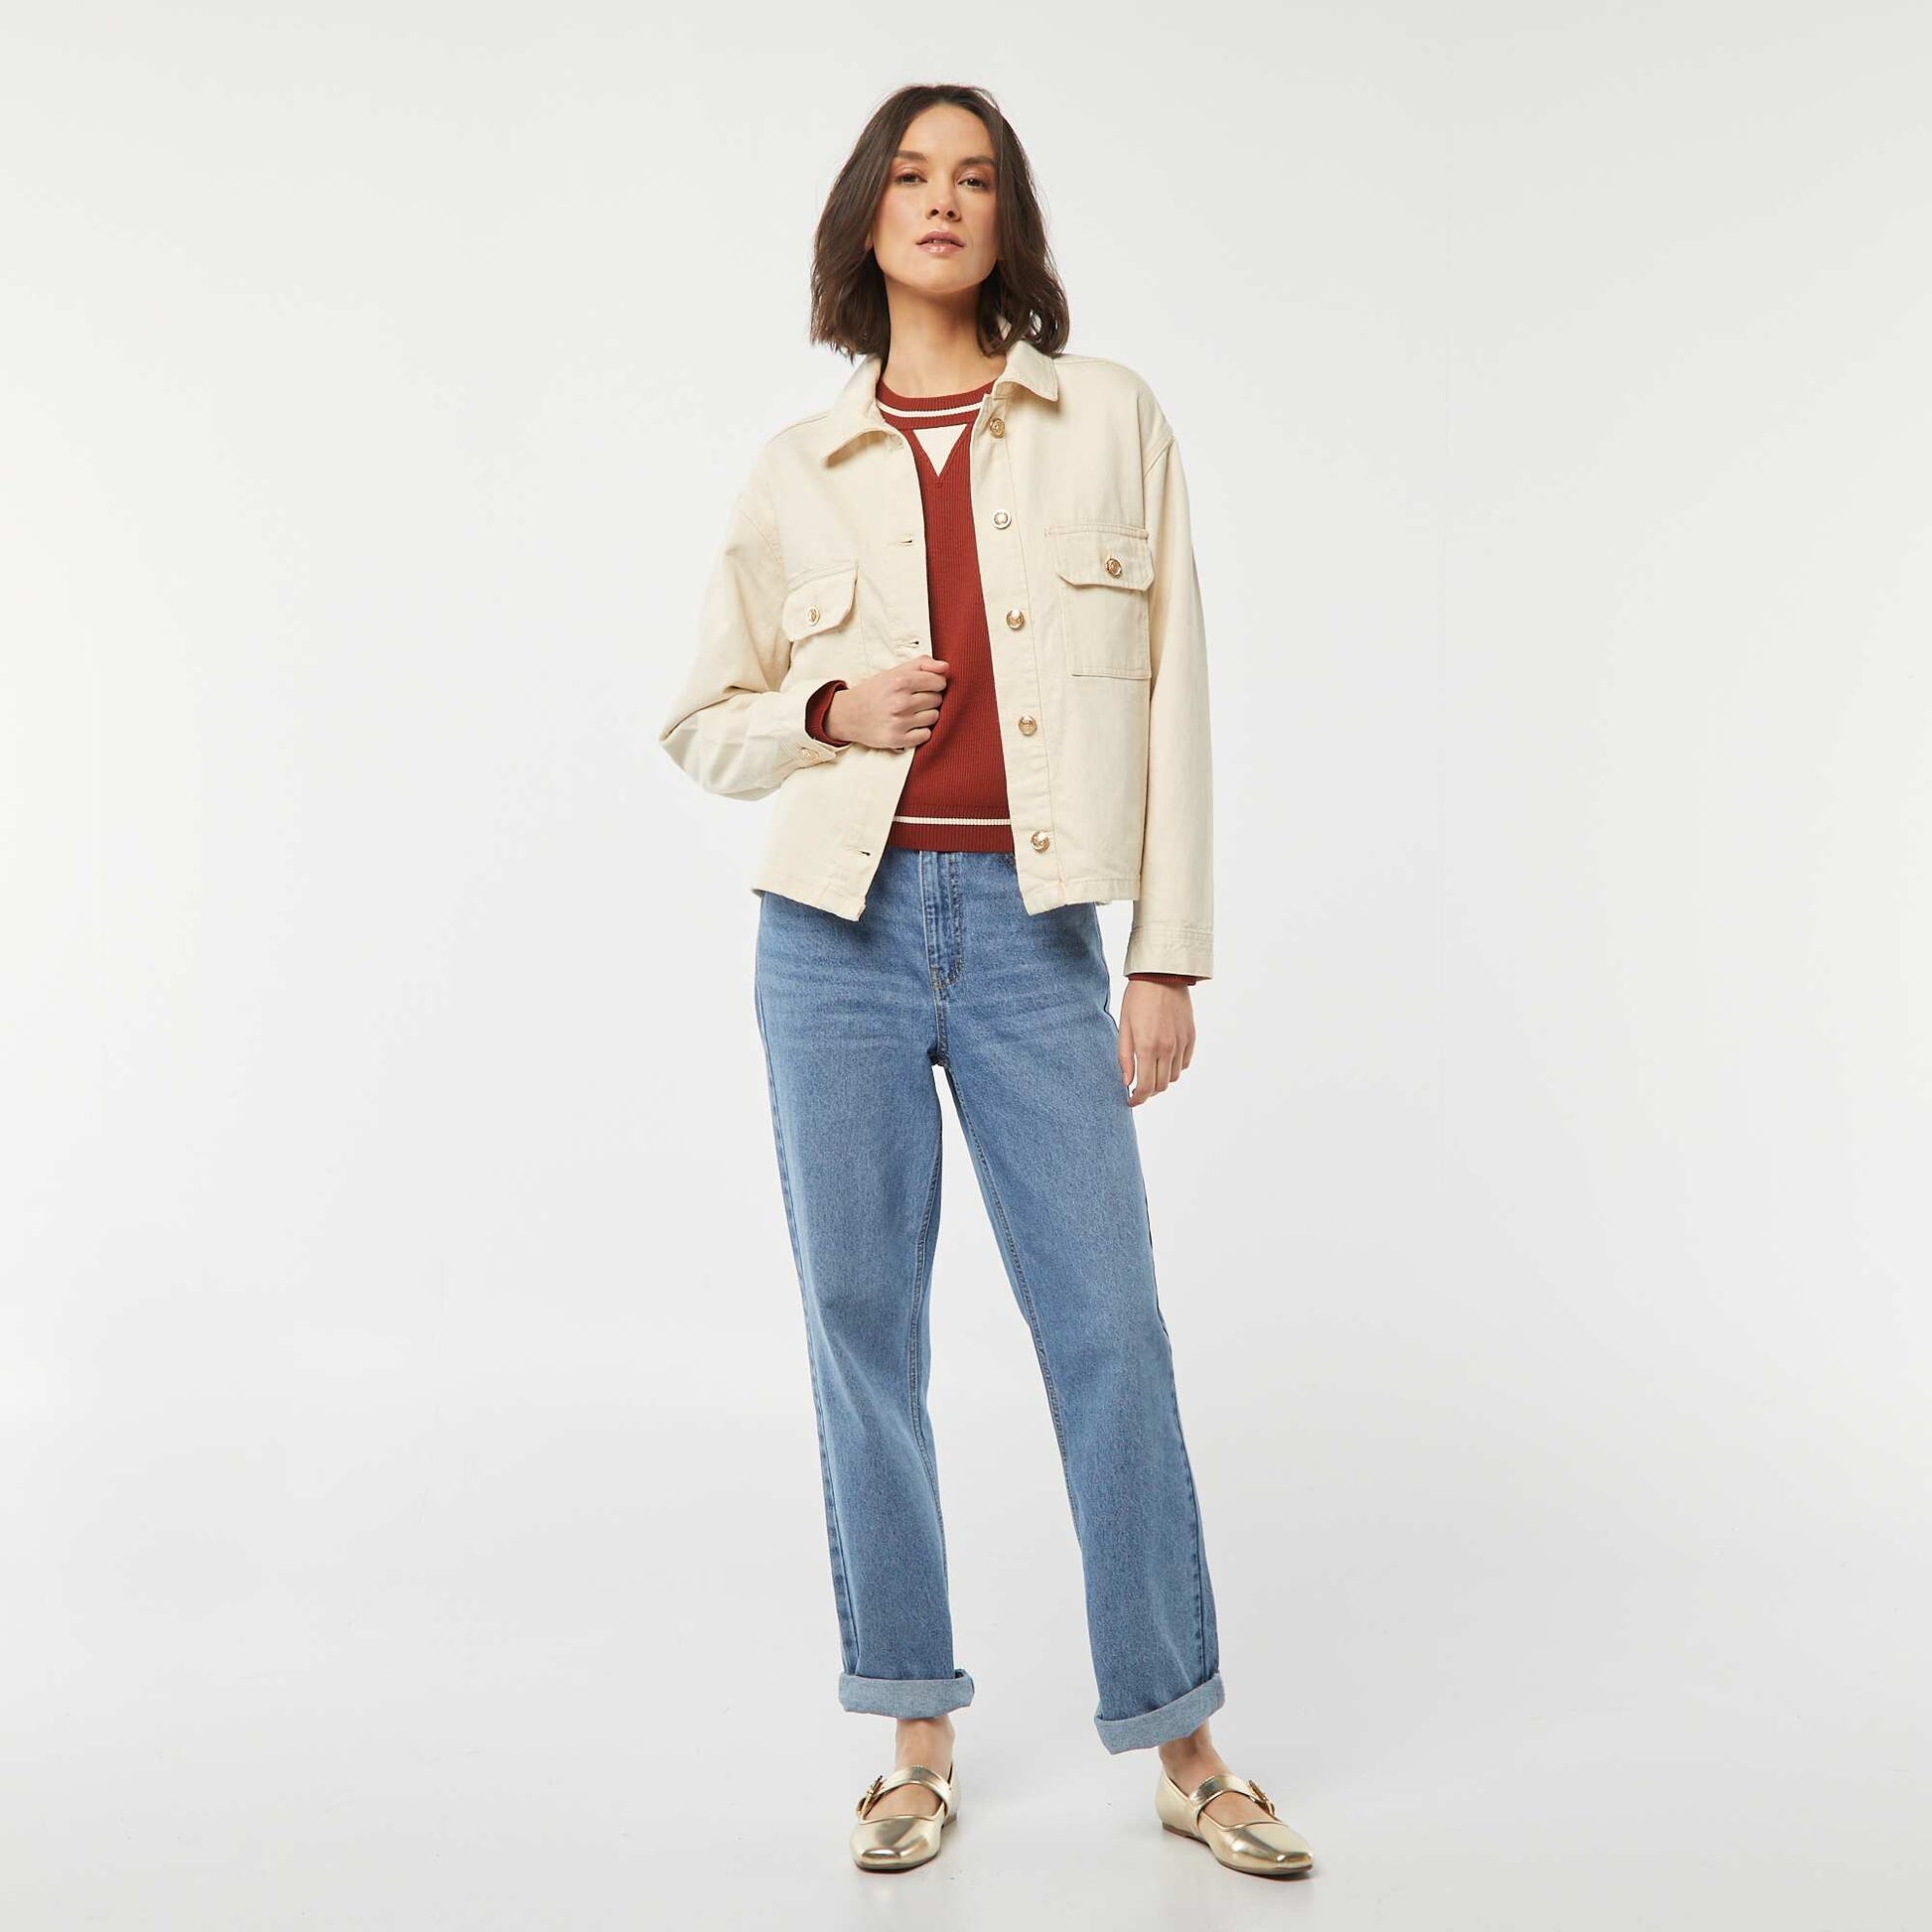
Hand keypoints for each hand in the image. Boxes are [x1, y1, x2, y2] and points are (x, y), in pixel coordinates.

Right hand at [825, 657, 949, 749]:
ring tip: (912, 712)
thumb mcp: (894, 671)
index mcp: (900, 681)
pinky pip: (926, 735)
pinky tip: (910, 725)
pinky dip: (921, 731)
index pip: (938, 681)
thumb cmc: (874, 692)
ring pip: (934, 717)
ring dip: (927, 715)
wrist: (848, 715)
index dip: (936, 683)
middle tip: (915, 699)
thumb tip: (946, 667)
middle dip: (930, 698)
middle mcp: (900, 702)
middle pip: (937, 699)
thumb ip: (921, 664)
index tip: (927, 685)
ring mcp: (899, 722)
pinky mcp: (897, 739)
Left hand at [1118, 979, 1194, 1105]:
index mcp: (1148, 1047)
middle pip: (1161, 1085)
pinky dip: (1175, 1067)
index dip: (1137, 1099)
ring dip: (1162, 1079)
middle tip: (1138, 1087)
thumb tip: (1126, 1082)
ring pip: (1174, 1076)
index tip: (1131, 1101)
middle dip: (1149, 1091)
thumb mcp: (1125, 1027)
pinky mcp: (1191, 1036)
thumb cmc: (1137, 998)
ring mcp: (1182, 1043)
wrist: (1162, 975)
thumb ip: (1125, 1057)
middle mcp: (1168, 1048)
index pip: (1146, 1087)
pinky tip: (1164, 1060)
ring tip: (1151, 1071)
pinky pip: (1185, 1062)